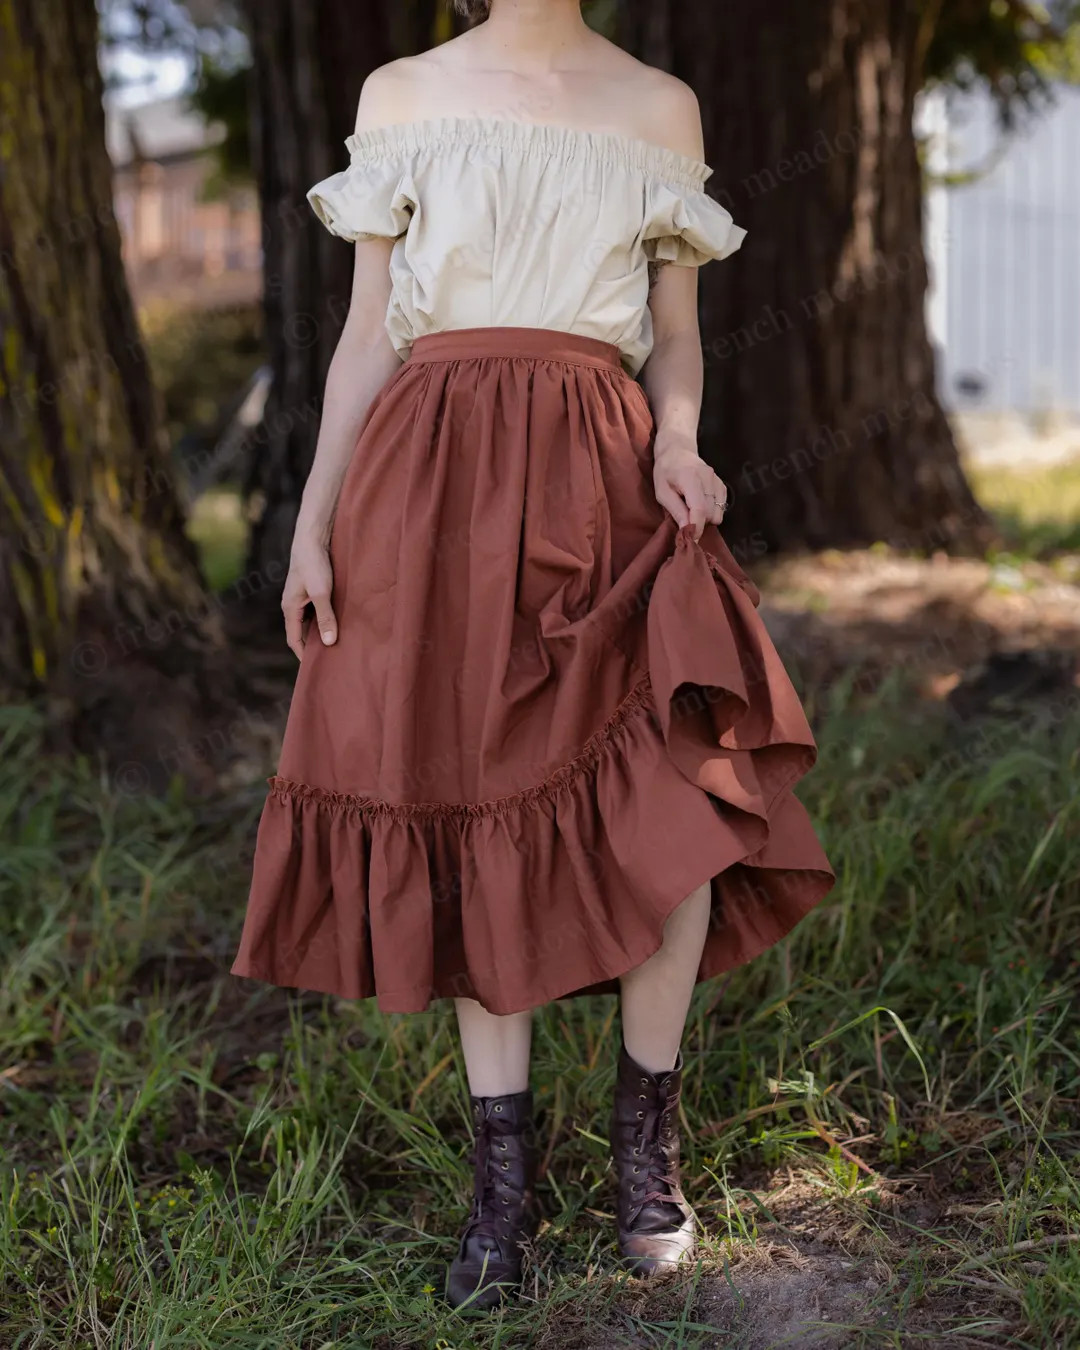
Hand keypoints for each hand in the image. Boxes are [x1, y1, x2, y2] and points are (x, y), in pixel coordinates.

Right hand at [282, 536, 337, 659]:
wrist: (313, 537)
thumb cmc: (314, 563)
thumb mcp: (321, 592)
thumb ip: (325, 617)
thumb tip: (329, 642)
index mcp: (290, 608)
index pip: (294, 640)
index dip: (303, 655)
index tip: (316, 669)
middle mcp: (292, 605)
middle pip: (301, 632)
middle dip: (313, 646)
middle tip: (329, 659)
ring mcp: (301, 597)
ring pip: (309, 621)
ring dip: (320, 632)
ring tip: (336, 644)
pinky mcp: (310, 589)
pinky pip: (315, 610)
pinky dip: (324, 619)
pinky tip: (339, 622)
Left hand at [652, 435, 729, 540]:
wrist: (678, 451)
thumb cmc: (665, 472)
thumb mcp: (662, 492)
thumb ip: (676, 510)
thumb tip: (686, 530)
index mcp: (690, 478)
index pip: (699, 508)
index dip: (696, 527)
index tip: (690, 539)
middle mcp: (708, 478)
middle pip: (710, 512)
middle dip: (698, 523)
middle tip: (685, 522)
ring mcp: (717, 480)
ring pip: (718, 512)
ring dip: (706, 518)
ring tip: (691, 511)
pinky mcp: (721, 484)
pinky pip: (722, 506)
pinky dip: (713, 511)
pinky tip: (701, 506)